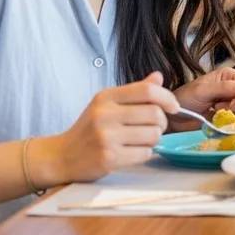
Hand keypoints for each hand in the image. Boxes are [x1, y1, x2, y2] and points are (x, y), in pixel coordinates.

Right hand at [41, 72, 175, 184]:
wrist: (61, 156)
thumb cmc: (89, 129)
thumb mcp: (107, 104)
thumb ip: (134, 92)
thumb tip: (158, 76)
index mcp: (106, 97)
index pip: (147, 90)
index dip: (167, 98)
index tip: (173, 107)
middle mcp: (105, 114)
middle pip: (156, 114)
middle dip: (161, 123)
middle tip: (152, 128)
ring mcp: (106, 137)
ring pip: (154, 134)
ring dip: (153, 140)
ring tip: (139, 140)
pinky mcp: (109, 158)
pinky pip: (145, 153)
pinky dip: (144, 154)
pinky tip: (131, 152)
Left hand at [170, 67, 234, 130]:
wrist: (173, 117)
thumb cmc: (184, 98)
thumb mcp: (203, 91)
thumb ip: (225, 88)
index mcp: (228, 76)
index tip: (233, 104)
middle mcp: (232, 87)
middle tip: (221, 108)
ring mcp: (230, 102)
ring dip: (232, 113)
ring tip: (215, 112)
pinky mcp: (227, 115)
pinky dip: (230, 121)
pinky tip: (217, 119)